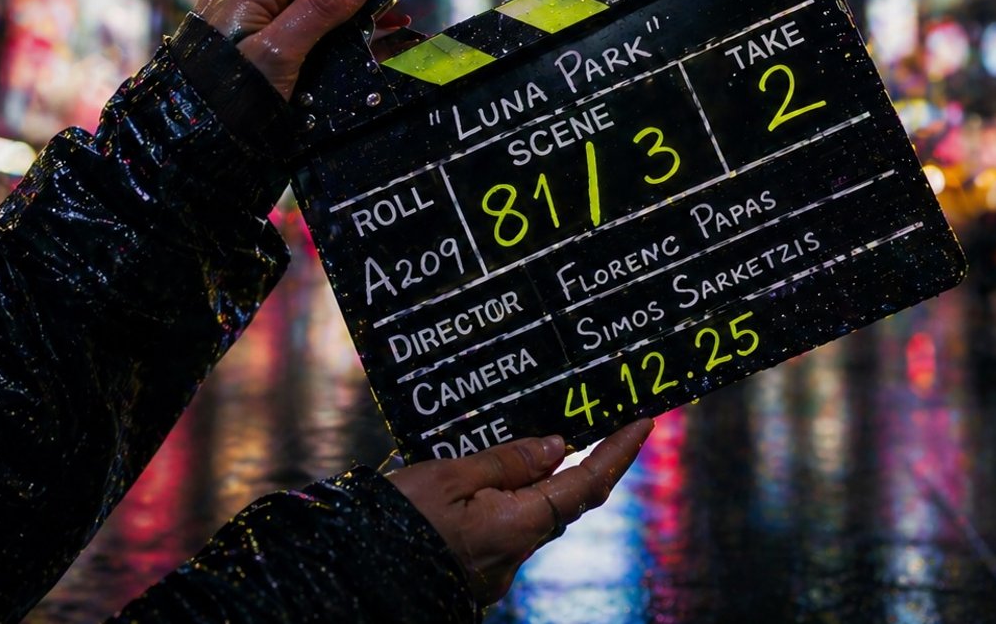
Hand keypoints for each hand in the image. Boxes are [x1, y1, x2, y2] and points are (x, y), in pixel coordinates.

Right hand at [386, 420, 652, 605]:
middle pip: (562, 499)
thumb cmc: (395, 524)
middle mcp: (515, 552)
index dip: (618, 452)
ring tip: (515, 440)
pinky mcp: (475, 571)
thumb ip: (505, 461)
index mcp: (516, 525)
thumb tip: (556, 447)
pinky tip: (480, 477)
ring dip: (531, 480)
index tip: (643, 421)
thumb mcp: (448, 476)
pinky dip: (503, 498)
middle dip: (578, 461)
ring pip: (530, 513)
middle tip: (590, 418)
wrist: (352, 578)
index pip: (587, 484)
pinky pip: (502, 526)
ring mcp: (496, 567)